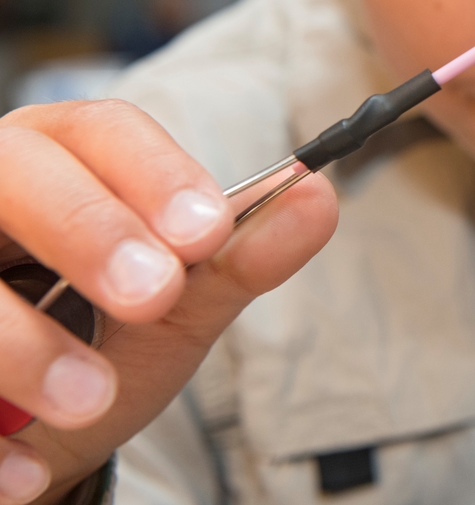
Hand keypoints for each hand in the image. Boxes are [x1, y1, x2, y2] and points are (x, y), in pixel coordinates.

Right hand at [0, 100, 337, 503]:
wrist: (27, 435)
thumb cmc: (99, 343)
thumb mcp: (172, 310)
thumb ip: (237, 260)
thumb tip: (318, 196)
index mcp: (59, 166)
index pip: (100, 130)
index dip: (155, 173)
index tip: (208, 233)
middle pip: (15, 167)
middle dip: (88, 226)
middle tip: (153, 294)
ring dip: (20, 340)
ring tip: (88, 398)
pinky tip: (22, 471)